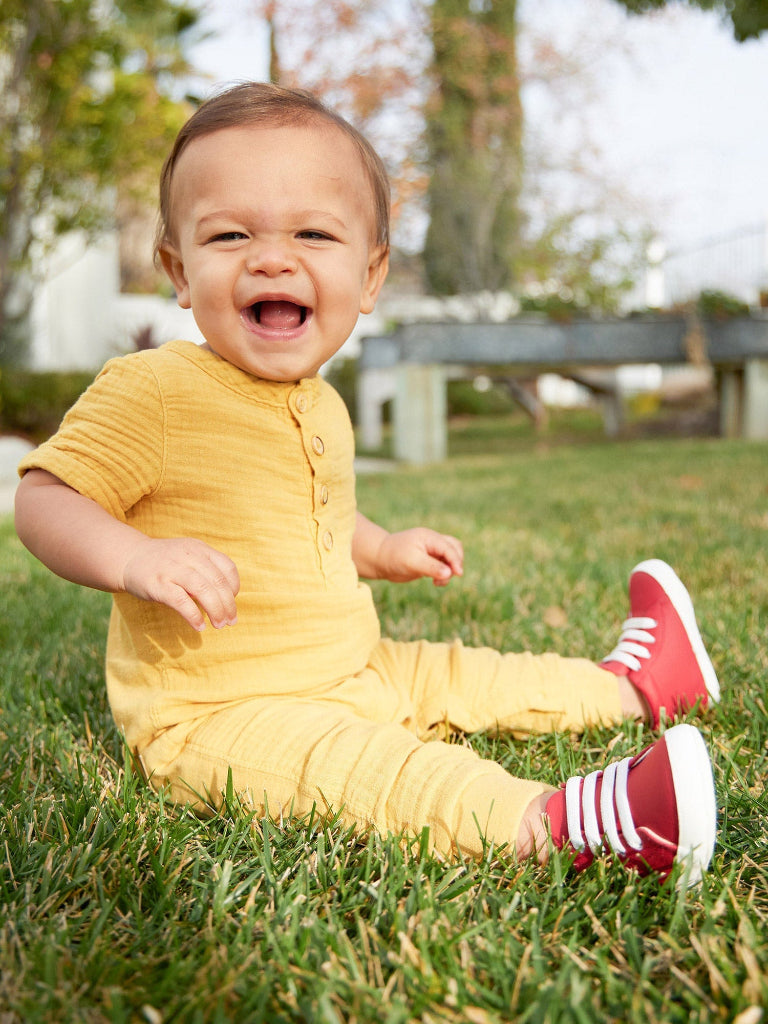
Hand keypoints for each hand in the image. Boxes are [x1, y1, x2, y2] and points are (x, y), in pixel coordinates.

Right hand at [120, 536, 240, 630]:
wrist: (129, 558)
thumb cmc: (165, 563)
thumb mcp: (188, 557)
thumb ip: (207, 571)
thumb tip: (227, 599)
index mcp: (199, 549)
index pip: (227, 567)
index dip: (234, 587)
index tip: (232, 601)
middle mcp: (188, 556)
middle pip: (217, 581)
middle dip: (228, 604)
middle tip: (230, 621)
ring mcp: (172, 569)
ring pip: (203, 589)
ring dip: (215, 610)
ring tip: (219, 625)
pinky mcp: (158, 584)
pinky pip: (181, 601)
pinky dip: (193, 615)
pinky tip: (199, 626)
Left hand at [377, 528, 463, 587]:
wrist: (379, 560)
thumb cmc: (394, 557)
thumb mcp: (412, 562)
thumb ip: (431, 566)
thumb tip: (449, 573)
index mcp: (429, 537)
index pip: (449, 547)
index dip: (455, 560)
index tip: (458, 574)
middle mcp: (433, 542)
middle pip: (455, 548)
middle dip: (455, 563)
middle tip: (445, 578)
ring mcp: (432, 551)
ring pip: (451, 558)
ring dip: (450, 570)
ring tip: (438, 582)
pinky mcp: (429, 561)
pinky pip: (444, 566)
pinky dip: (444, 574)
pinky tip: (435, 582)